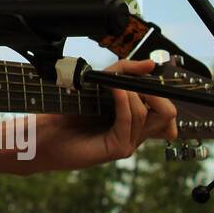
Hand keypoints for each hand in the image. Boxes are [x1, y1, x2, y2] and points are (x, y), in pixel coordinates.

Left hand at [31, 59, 179, 172]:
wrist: (45, 133)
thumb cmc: (69, 110)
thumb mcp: (99, 83)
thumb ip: (123, 71)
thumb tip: (150, 64)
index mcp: (135, 120)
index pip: (166, 108)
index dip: (160, 90)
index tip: (149, 74)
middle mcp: (136, 132)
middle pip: (168, 114)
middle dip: (156, 93)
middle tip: (139, 83)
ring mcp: (128, 141)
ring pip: (149, 116)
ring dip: (133, 94)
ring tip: (115, 84)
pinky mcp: (117, 147)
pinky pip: (129, 122)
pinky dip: (124, 103)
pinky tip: (116, 90)